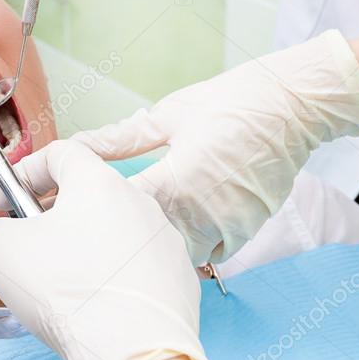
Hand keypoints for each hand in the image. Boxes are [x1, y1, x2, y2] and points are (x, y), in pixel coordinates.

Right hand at [0, 140, 229, 359]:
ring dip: (88, 248)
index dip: (26, 172)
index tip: (6, 200)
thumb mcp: (0, 251)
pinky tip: (99, 308)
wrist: (132, 353)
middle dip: (57, 215)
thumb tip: (13, 234)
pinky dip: (115, 280)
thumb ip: (0, 228)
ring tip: (66, 285)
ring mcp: (165, 242)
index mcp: (99, 183)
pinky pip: (138, 269)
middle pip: (90, 195)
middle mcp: (140, 202)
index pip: (60, 153)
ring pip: (116, 233)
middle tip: (33, 246)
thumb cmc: (66, 294)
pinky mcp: (181, 279)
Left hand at [75, 30, 358, 264]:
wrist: (295, 106)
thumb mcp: (167, 116)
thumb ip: (118, 140)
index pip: (115, 211)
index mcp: (176, 181)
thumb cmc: (231, 103)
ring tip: (134, 231)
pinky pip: (208, 254)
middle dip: (115, 237)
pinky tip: (175, 231)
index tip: (63, 210)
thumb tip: (75, 148)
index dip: (84, 211)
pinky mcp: (247, 232)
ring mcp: (228, 228)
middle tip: (93, 227)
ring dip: (153, 248)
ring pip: (174, 256)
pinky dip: (188, 247)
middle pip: (141, 245)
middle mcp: (202, 214)